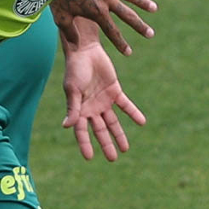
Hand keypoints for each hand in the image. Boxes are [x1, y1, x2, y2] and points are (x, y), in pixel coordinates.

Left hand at [51, 0, 155, 55]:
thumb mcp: (61, 17)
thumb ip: (69, 32)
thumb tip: (75, 45)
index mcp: (97, 13)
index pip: (112, 32)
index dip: (121, 44)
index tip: (129, 53)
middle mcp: (107, 0)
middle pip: (127, 15)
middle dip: (139, 26)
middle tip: (150, 34)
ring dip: (142, 2)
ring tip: (153, 8)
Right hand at [62, 38, 145, 160]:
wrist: (85, 50)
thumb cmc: (75, 69)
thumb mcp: (73, 90)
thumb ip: (72, 108)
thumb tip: (66, 127)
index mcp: (78, 109)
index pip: (81, 131)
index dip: (85, 144)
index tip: (89, 157)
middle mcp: (91, 108)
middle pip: (99, 130)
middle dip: (106, 144)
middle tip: (113, 158)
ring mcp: (103, 101)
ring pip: (112, 122)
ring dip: (119, 134)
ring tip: (125, 148)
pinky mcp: (114, 91)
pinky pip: (125, 105)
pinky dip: (133, 113)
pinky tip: (142, 122)